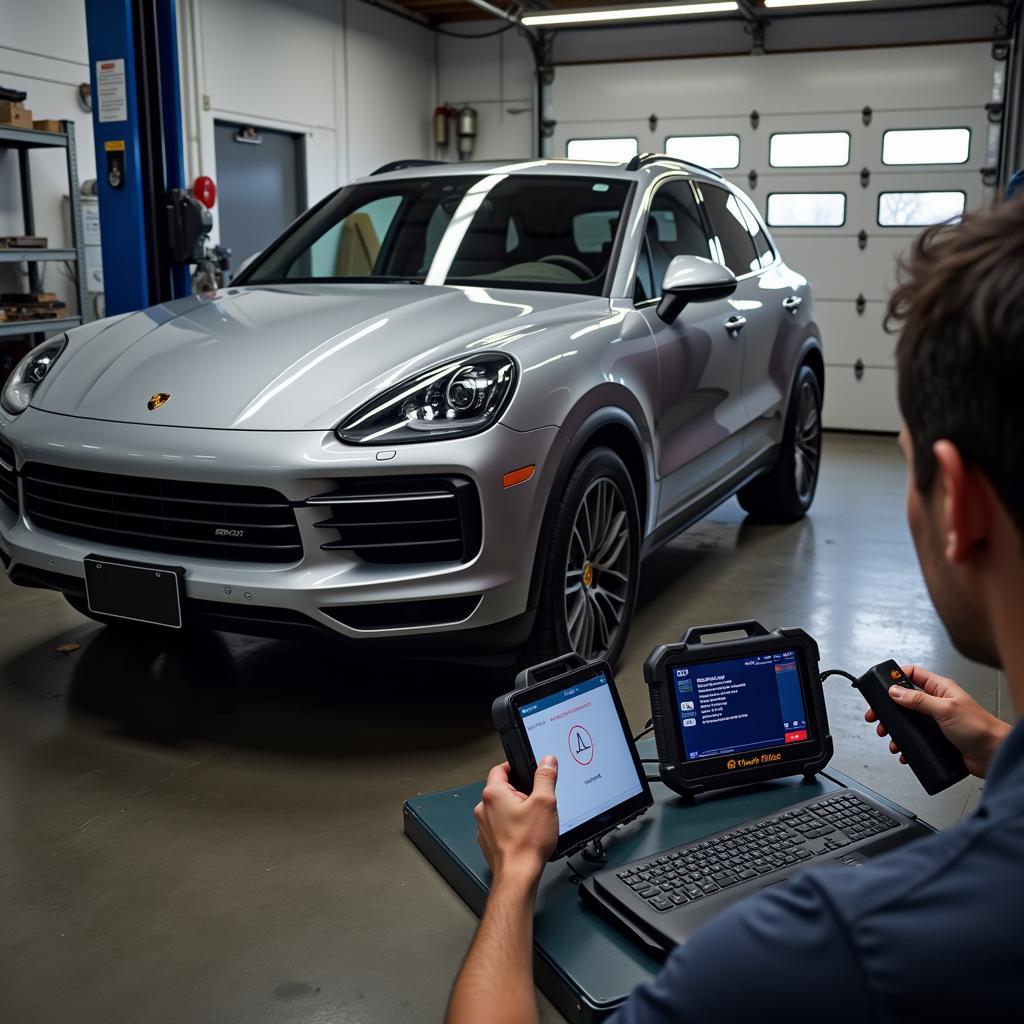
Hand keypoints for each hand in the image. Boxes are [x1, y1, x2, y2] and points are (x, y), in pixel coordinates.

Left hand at [474, 757, 558, 887]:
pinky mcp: (488, 841)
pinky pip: (499, 826)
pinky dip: (510, 827)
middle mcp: (483, 808)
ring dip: (514, 810)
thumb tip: (547, 761)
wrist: (518, 876)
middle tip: (535, 801)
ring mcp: (484, 826)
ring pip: (500, 809)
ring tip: (532, 822)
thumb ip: (545, 777)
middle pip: (502, 789)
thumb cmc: (527, 843)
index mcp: (493, 794)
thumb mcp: (545, 803)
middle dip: (519, 792)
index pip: (500, 769)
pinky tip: (524, 835)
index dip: (515, 767)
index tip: (526, 771)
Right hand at [865, 664, 1010, 778]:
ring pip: (907, 721)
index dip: (895, 677)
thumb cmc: (980, 728)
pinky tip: (902, 749)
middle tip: (875, 715)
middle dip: (887, 708)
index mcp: (940, 689)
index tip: (880, 684)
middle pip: (903, 699)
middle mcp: (936, 703)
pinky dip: (904, 744)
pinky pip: (914, 739)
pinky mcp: (936, 739)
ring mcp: (935, 721)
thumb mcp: (946, 709)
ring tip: (887, 735)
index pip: (912, 674)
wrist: (994, 754)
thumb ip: (919, 699)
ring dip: (894, 728)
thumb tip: (895, 691)